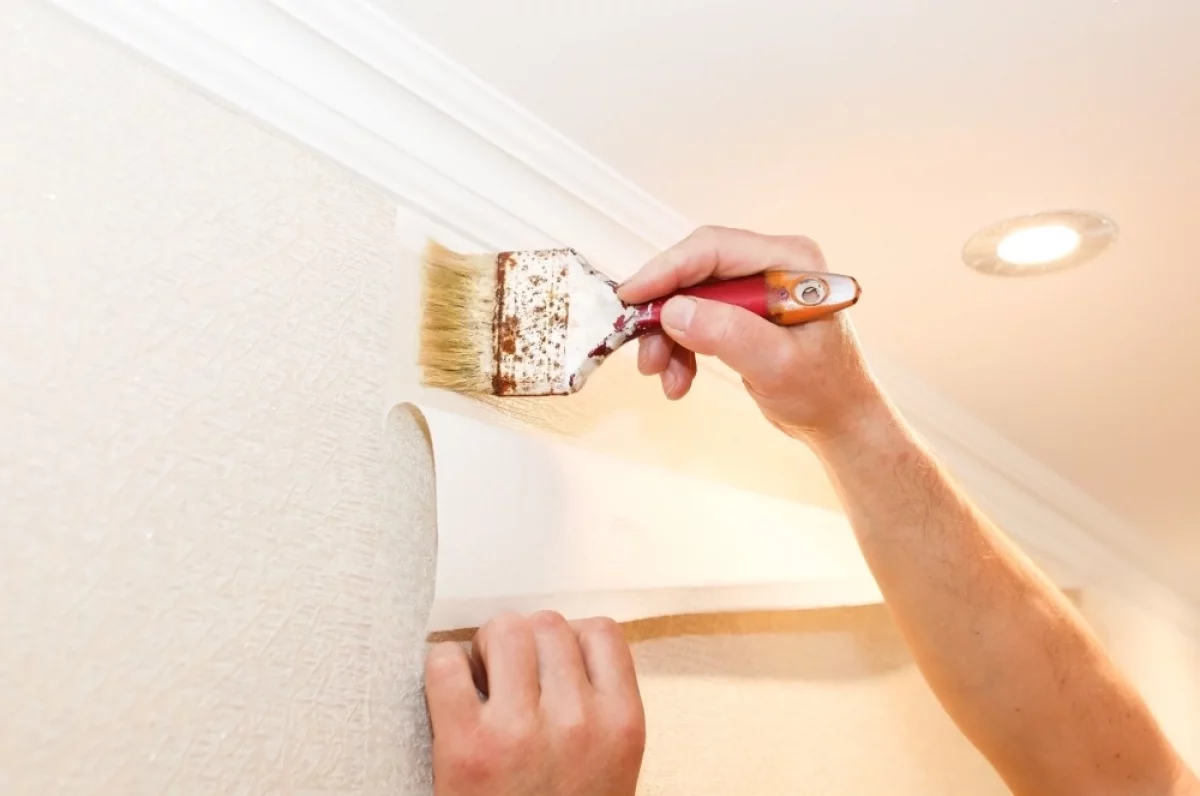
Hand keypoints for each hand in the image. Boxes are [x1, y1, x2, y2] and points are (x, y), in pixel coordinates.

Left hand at [425, 611, 645, 795]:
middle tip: (508, 675)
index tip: (550, 664)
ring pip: (503, 631)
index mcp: (622, 726)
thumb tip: (560, 652)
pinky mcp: (466, 747)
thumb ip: (599, 709)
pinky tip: (449, 695)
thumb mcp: (611, 769)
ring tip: (480, 682)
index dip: (569, 641)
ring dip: (485, 649)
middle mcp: (579, 722)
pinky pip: (445, 664)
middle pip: (547, 625)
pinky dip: (440, 669)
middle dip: (523, 642)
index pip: (601, 633)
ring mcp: (522, 732)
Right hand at [618, 225, 882, 443]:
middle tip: (643, 352)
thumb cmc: (824, 391)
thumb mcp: (775, 363)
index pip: (713, 249)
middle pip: (694, 274)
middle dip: (664, 314)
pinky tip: (678, 380)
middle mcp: (770, 265)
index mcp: (789, 261)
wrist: (839, 421)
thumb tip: (673, 311)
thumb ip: (727, 333)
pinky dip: (680, 350)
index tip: (631, 297)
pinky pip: (696, 321)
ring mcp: (755, 290)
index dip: (666, 269)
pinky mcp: (743, 314)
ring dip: (668, 339)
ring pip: (689, 300)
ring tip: (663, 377)